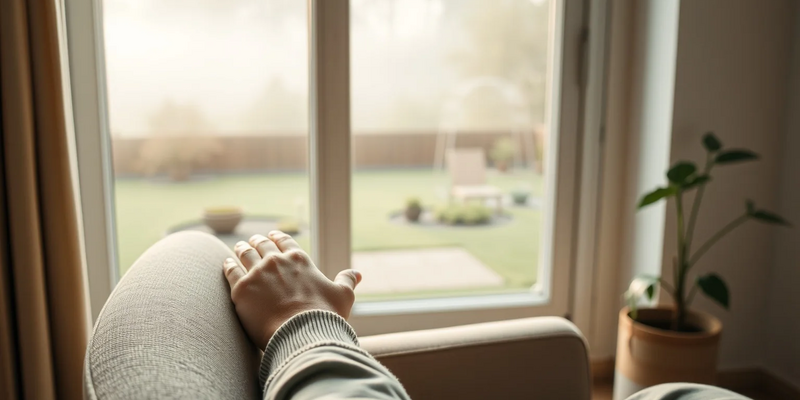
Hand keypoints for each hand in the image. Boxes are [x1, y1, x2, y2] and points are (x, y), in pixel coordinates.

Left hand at [223, 231, 360, 349]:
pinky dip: (228, 265)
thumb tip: (357, 274)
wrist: (301, 334)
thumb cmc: (325, 315)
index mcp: (300, 259)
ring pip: (245, 254)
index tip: (273, 236)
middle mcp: (276, 261)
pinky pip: (230, 271)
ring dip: (241, 249)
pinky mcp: (241, 289)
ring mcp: (257, 273)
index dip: (278, 237)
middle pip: (262, 245)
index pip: (285, 242)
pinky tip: (226, 263)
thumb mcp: (343, 296)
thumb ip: (347, 281)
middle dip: (257, 242)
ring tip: (238, 248)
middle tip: (252, 241)